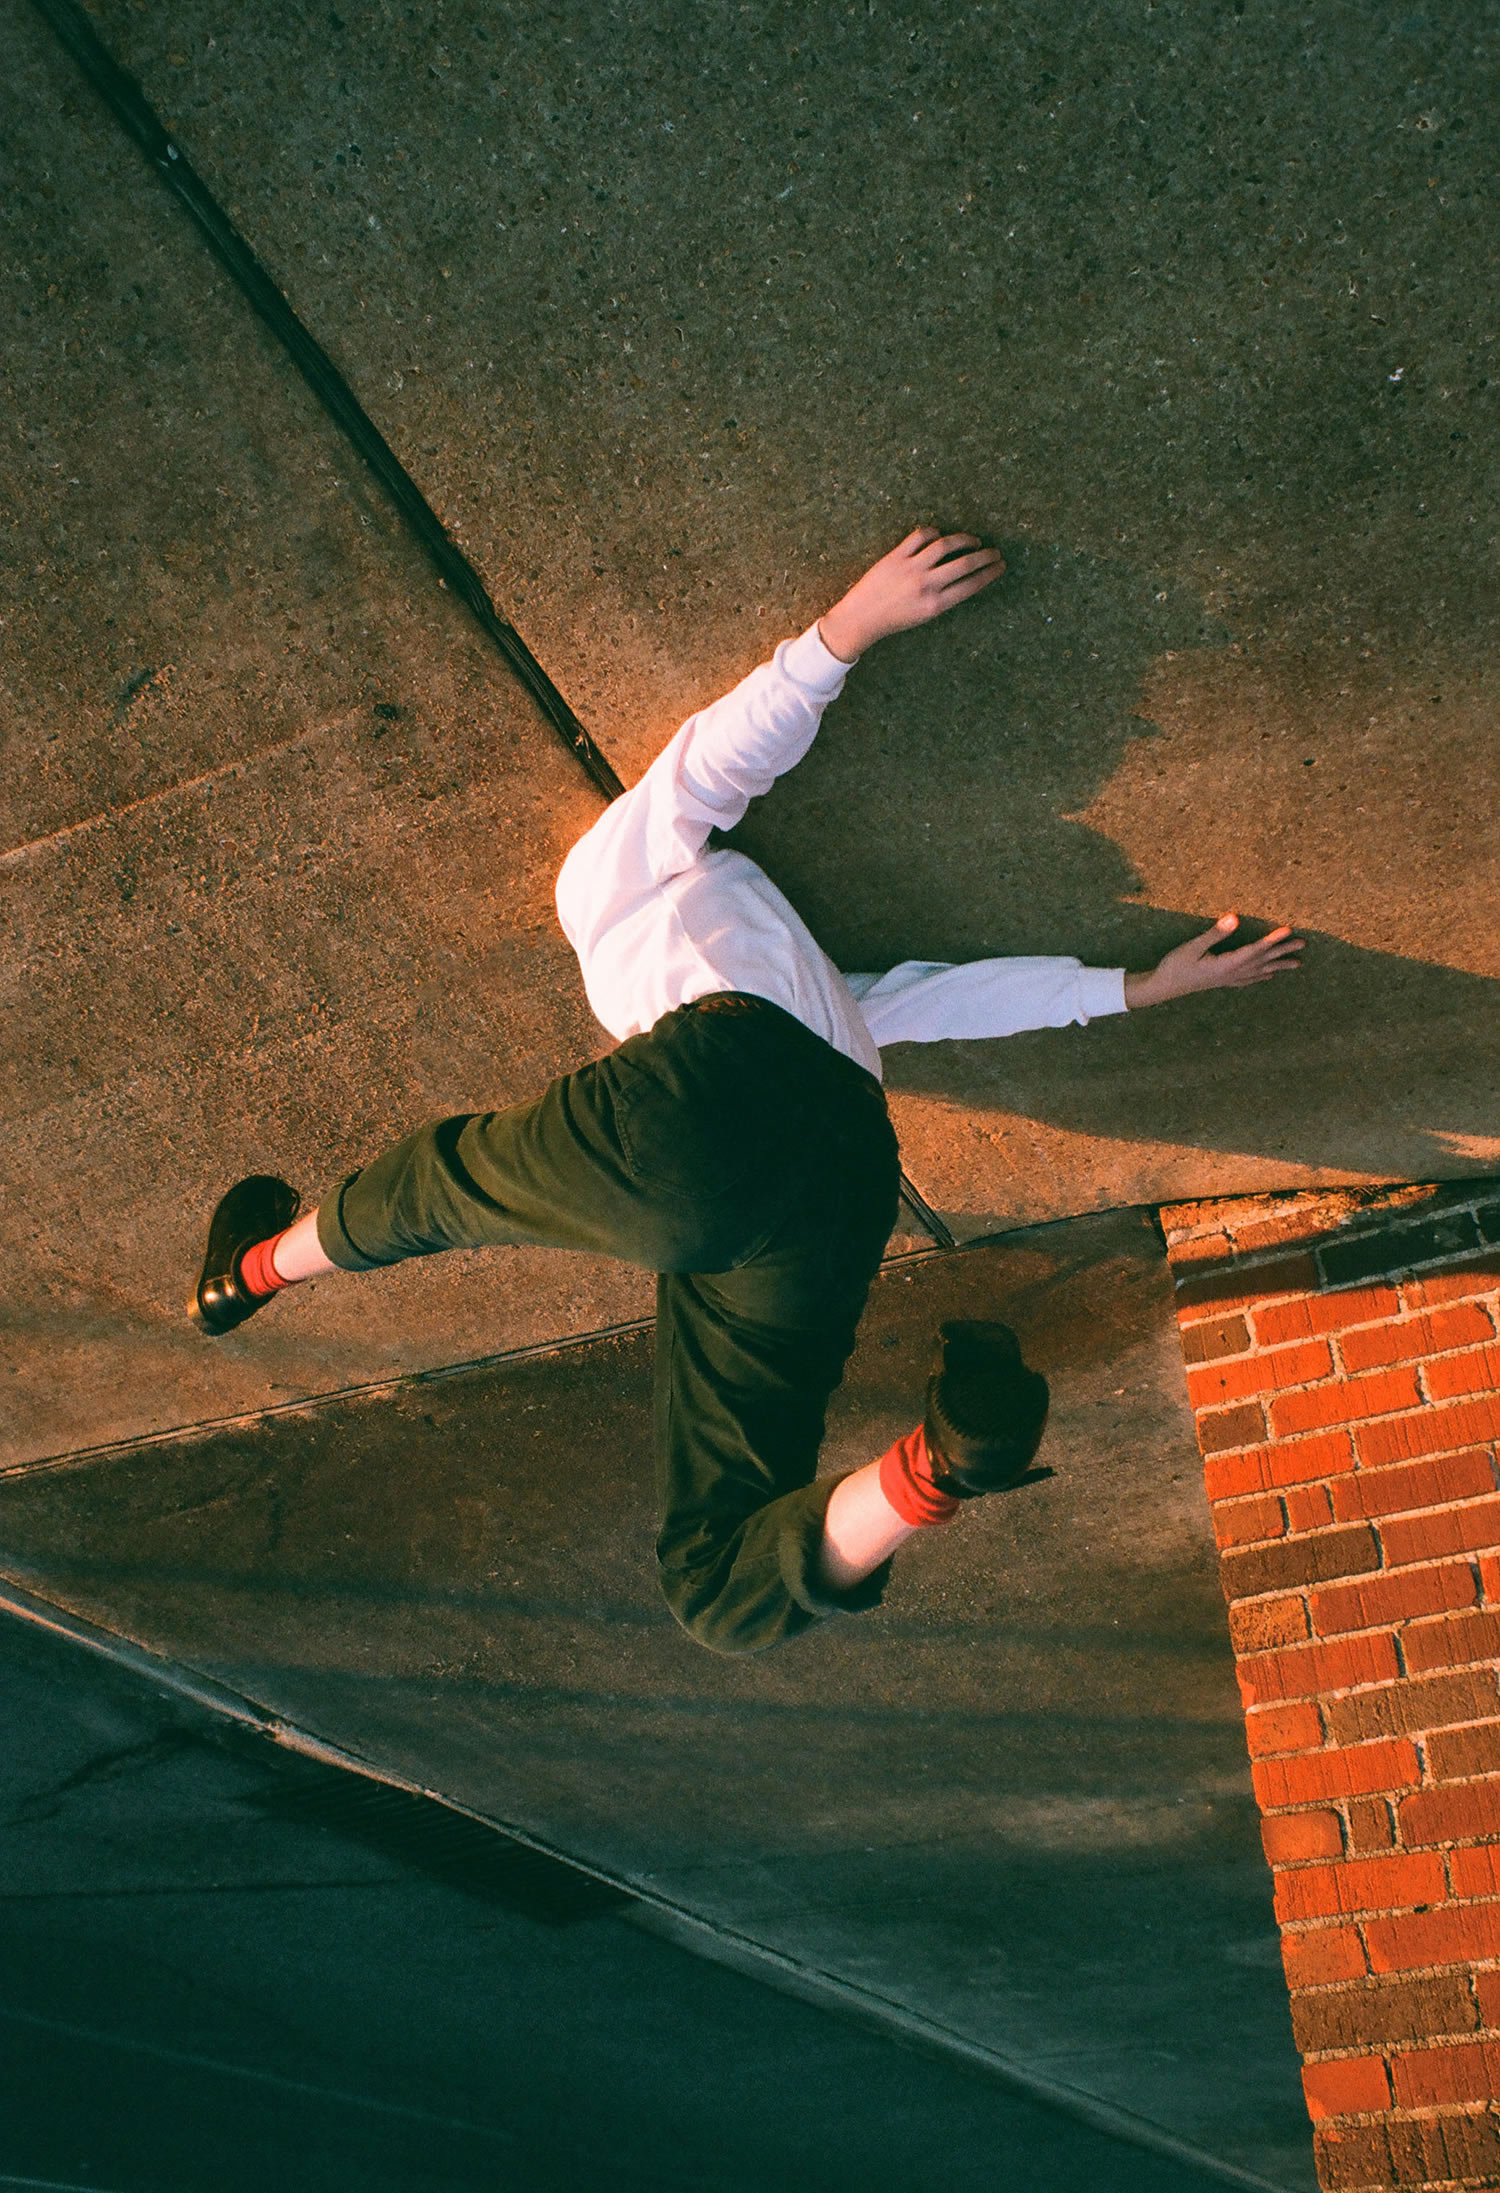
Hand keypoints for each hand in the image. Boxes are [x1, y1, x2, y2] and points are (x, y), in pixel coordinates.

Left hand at [818, 528, 1005, 661]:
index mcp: (935, 605)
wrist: (861, 618)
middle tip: (995, 552)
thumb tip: (965, 575)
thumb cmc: (894, 619)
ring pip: (945, 545)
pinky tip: (940, 536)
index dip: (990, 573)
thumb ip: (944, 597)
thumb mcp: (924, 616)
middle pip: (964, 564)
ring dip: (964, 540)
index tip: (1000, 565)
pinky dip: (934, 533)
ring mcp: (910, 569)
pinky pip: (921, 536)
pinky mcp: (896, 556)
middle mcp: (925, 586)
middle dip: (985, 556)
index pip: (971, 585)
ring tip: (973, 541)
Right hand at [1124, 914, 1303, 1008]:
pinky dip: (1261, 976)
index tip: (1289, 929)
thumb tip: (1234, 918)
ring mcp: (1228, 980)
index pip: (1255, 950)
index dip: (1273, 939)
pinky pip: (1248, 979)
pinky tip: (1268, 976)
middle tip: (1303, 944)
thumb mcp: (1192, 947)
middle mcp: (1232, 974)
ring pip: (1259, 971)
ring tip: (1297, 963)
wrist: (1162, 988)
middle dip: (1283, 952)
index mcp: (1226, 965)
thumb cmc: (1175, 966)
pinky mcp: (1222, 981)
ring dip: (1278, 965)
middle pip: (1263, 961)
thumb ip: (1215, 933)